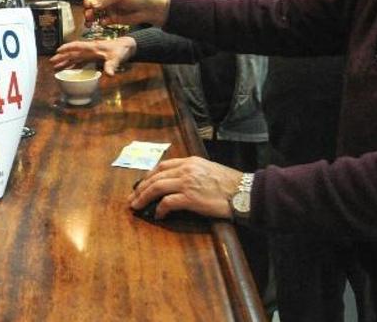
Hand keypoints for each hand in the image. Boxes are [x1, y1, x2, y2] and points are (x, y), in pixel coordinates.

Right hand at [50, 37, 135, 75]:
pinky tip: (69, 69)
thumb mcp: (117, 57)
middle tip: (51, 62)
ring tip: (56, 66)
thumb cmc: (121, 50)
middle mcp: (90, 49)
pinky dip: (74, 64)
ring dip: (66, 61)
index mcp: (93, 47)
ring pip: (76, 57)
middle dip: (62, 57)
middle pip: (73, 52)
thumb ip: (112, 66)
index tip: (57, 51)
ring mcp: (91, 53)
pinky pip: (81, 61)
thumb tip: (109, 75)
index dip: (67, 48)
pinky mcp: (94, 57)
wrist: (128, 46)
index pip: (77, 46)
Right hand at [83, 0, 169, 26]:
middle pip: (94, 4)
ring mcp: (112, 9)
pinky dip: (101, 22)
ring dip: (92, 17)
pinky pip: (104, 21)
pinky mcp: (115, 19)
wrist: (152, 8)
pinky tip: (102, 23)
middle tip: (87, 14)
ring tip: (89, 21)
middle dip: (89, 9)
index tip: (87, 3)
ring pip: (98, 13)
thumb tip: (92, 4)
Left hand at [128, 156, 242, 219]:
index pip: (163, 165)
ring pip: (156, 187)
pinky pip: (167, 202)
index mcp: (190, 161)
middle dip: (140, 188)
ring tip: (137, 206)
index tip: (142, 184)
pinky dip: (159, 209)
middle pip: (155, 176)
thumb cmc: (230, 184)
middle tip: (132, 198)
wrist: (244, 192)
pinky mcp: (190, 198)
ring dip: (143, 197)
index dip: (149, 175)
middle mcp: (186, 169)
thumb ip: (193, 172)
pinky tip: (158, 215)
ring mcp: (187, 183)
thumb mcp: (209, 170)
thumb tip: (179, 183)